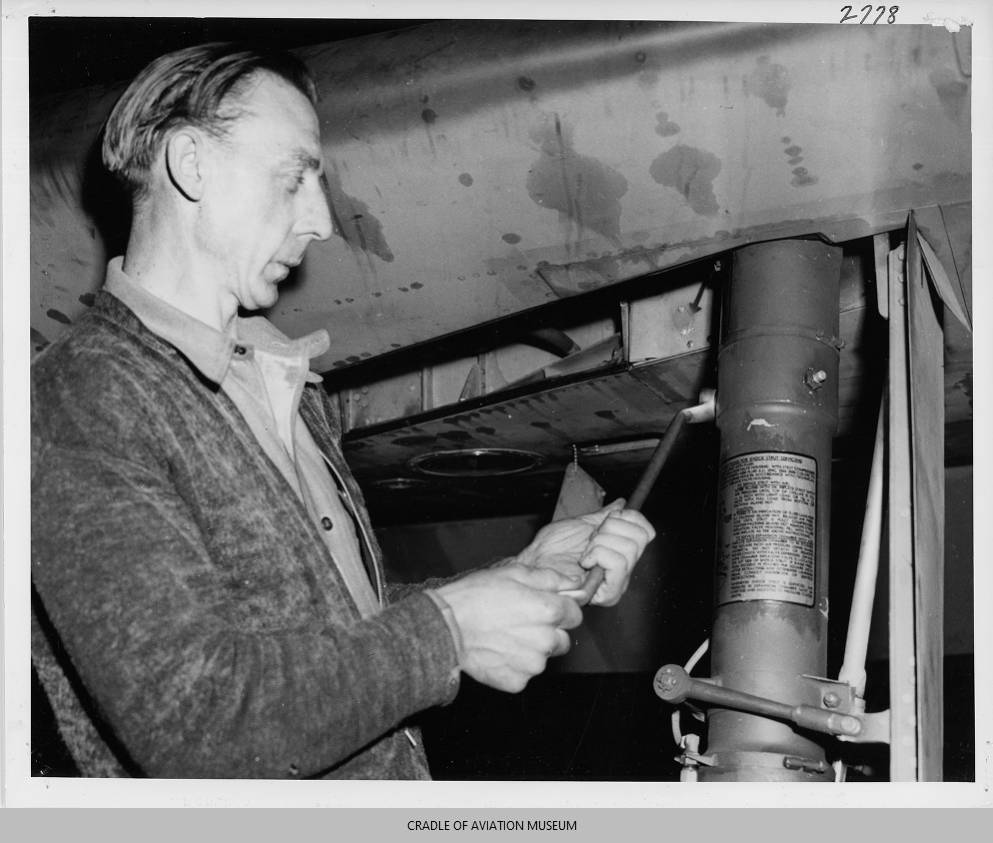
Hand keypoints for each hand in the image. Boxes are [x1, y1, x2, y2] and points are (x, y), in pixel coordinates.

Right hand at [435, 565, 582, 692]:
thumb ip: (551, 578)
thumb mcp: (514, 573)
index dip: (561, 609)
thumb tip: (576, 581)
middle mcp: (547, 640)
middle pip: (563, 638)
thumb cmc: (476, 596)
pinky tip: (498, 651)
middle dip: (549, 631)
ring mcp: (533, 664)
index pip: (575, 614)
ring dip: (532, 649)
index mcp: (550, 611)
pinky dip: (514, 665)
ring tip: (505, 636)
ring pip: (543, 657)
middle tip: (520, 622)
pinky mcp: (517, 682)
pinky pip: (524, 673)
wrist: (445, 626)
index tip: (543, 607)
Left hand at [516, 500, 655, 606]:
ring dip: (601, 543)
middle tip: (591, 538)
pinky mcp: (609, 593)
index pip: (646, 531)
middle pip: (640, 538)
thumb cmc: (550, 549)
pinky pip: (618, 562)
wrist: (535, 565)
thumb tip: (622, 503)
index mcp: (620, 552)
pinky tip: (585, 561)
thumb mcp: (581, 525)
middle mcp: (624, 569)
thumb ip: (604, 516)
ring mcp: (618, 582)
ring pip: (629, 549)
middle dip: (611, 529)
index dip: (629, 518)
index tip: (607, 519)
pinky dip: (599, 554)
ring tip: (585, 551)